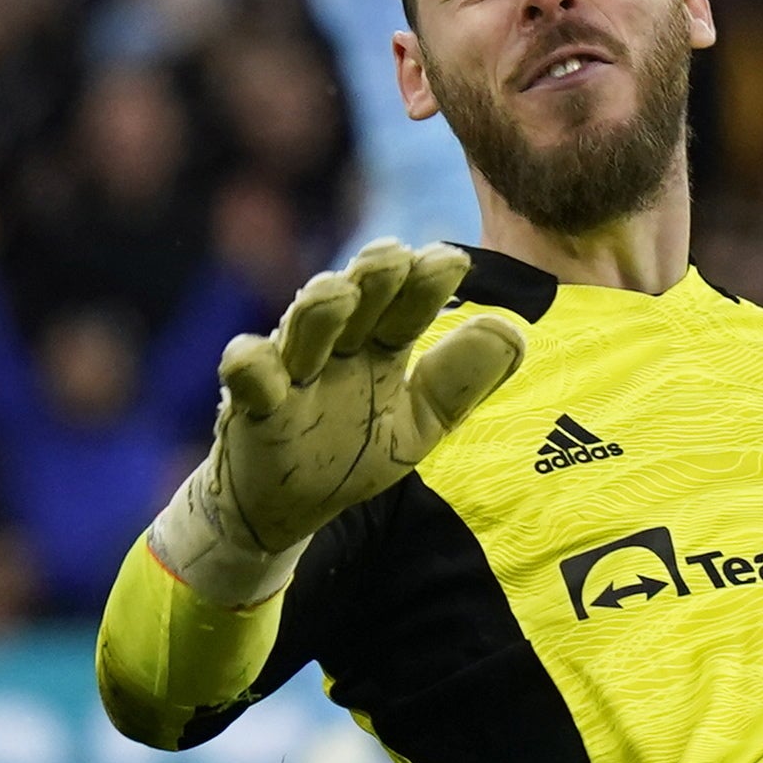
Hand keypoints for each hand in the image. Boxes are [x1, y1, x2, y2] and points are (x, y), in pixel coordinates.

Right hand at [144, 241, 529, 604]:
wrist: (283, 507)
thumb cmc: (354, 453)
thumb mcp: (420, 424)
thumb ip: (463, 383)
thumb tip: (515, 330)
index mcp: (383, 346)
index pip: (410, 305)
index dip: (428, 282)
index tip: (453, 260)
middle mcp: (339, 347)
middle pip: (358, 299)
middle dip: (375, 275)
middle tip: (396, 255)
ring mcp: (294, 371)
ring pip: (304, 327)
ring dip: (319, 309)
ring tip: (339, 292)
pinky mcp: (252, 405)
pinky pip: (247, 375)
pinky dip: (250, 365)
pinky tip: (257, 358)